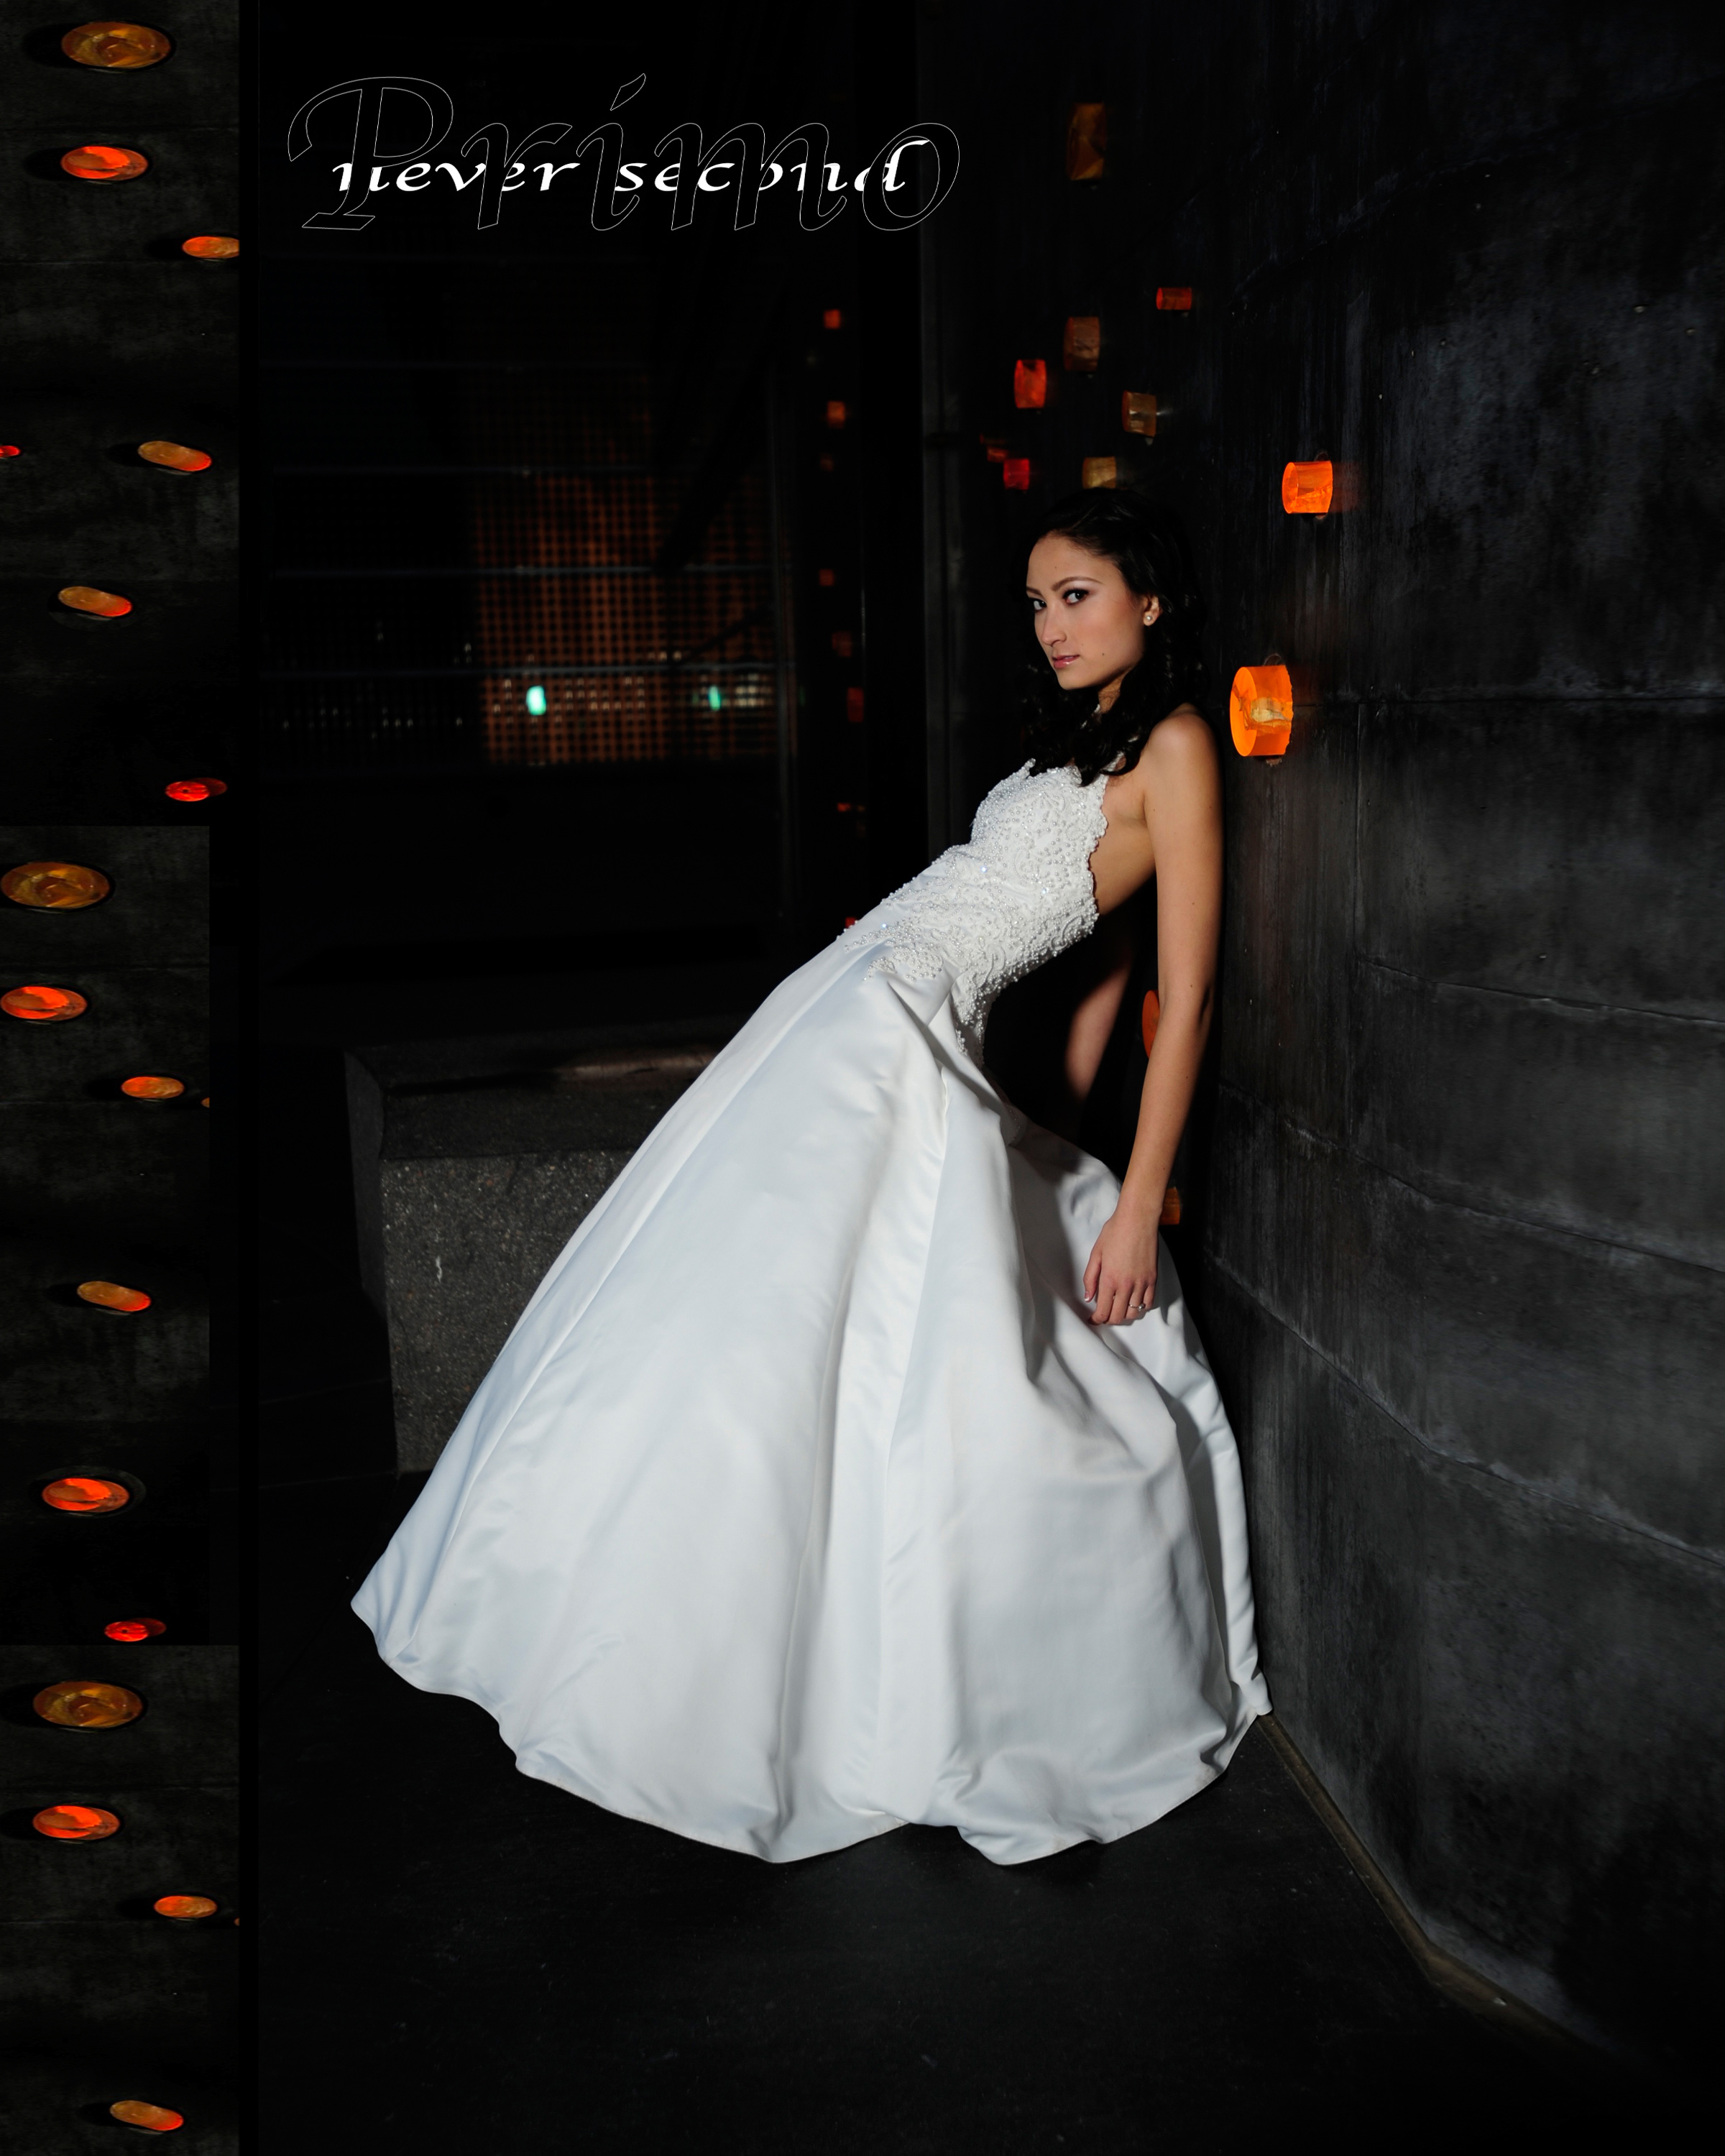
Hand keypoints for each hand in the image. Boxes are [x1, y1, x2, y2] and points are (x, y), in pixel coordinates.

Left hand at [1082, 1201, 1159, 1325]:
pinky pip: (1148, 1302)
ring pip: (1134, 1313)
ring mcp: (1141, 1283)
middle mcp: (1126, 1285)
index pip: (1103, 1311)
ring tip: (1118, 1309)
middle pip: (1118, 1316)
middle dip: (1109, 1319)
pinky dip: (1140, 1307)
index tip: (1093, 1319)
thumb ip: (1090, 1278)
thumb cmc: (1115, 1232)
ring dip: (1124, 1315)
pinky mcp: (1152, 1279)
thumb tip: (1089, 1297)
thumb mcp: (1096, 1254)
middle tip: (1104, 1315)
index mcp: (1109, 1280)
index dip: (1097, 1320)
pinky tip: (1134, 1302)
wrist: (1137, 1220)